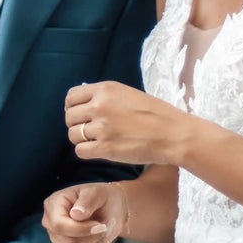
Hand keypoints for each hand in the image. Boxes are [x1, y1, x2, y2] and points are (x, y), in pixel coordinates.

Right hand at [42, 183, 127, 242]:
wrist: (109, 208)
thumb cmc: (102, 197)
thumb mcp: (97, 193)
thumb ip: (87, 201)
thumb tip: (75, 215)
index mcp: (53, 205)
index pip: (59, 225)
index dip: (81, 230)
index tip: (101, 226)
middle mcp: (51, 224)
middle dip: (94, 238)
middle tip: (107, 226)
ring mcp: (57, 240)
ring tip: (105, 233)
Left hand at [65, 80, 186, 165]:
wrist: (173, 134)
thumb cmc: (155, 114)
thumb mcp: (127, 94)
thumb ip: (105, 97)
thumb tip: (85, 103)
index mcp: (105, 89)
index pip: (71, 97)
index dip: (73, 107)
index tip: (81, 114)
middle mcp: (99, 106)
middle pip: (69, 117)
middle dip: (76, 124)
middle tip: (91, 130)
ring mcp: (101, 127)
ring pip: (73, 135)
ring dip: (82, 139)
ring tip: (98, 141)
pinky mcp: (105, 148)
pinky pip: (80, 151)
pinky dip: (87, 152)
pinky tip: (100, 150)